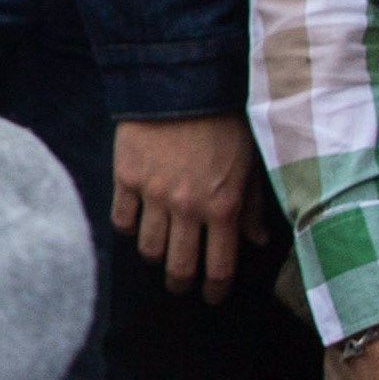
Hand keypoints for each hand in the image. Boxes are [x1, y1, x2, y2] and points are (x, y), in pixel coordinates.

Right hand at [114, 114, 266, 301]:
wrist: (182, 82)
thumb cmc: (224, 121)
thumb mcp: (249, 163)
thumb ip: (253, 206)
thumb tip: (257, 241)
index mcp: (223, 207)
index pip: (219, 267)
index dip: (216, 290)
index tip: (212, 297)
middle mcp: (187, 208)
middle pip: (179, 267)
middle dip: (181, 283)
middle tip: (181, 284)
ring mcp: (153, 195)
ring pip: (148, 248)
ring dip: (155, 256)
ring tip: (159, 253)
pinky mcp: (126, 178)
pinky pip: (122, 219)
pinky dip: (128, 227)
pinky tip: (136, 223)